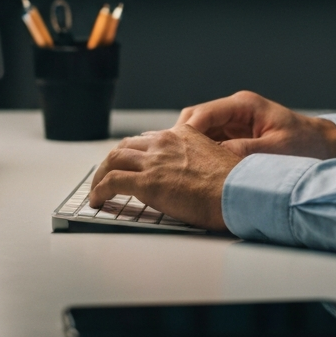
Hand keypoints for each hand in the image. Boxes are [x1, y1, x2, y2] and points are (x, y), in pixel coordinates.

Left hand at [89, 125, 237, 231]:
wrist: (238, 192)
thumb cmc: (233, 184)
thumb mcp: (215, 159)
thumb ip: (197, 160)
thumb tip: (191, 175)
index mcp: (182, 135)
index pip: (148, 139)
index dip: (134, 153)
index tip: (130, 163)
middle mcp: (164, 143)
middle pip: (126, 146)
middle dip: (113, 161)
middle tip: (107, 175)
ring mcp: (154, 161)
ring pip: (114, 160)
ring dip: (101, 175)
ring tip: (98, 189)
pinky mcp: (146, 182)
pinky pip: (112, 182)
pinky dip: (99, 191)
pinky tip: (97, 200)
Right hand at [176, 90, 335, 159]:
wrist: (327, 147)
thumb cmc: (307, 146)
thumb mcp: (275, 151)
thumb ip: (243, 152)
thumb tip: (211, 160)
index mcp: (244, 105)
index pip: (203, 113)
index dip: (185, 133)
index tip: (175, 152)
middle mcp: (236, 110)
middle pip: (196, 120)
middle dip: (182, 141)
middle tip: (173, 164)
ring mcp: (235, 123)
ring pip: (200, 132)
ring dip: (191, 149)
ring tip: (181, 170)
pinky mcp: (236, 137)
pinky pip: (211, 143)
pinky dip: (202, 156)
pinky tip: (197, 172)